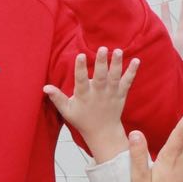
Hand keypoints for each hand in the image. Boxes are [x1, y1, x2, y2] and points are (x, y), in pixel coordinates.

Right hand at [43, 47, 137, 162]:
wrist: (103, 132)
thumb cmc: (82, 119)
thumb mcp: (67, 111)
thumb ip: (57, 98)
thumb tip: (45, 87)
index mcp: (84, 96)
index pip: (81, 81)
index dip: (80, 68)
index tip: (80, 56)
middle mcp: (98, 94)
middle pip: (100, 77)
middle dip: (102, 63)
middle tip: (102, 49)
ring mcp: (111, 94)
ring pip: (114, 77)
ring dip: (117, 64)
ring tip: (118, 51)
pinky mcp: (121, 95)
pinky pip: (127, 82)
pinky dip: (132, 72)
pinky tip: (137, 61)